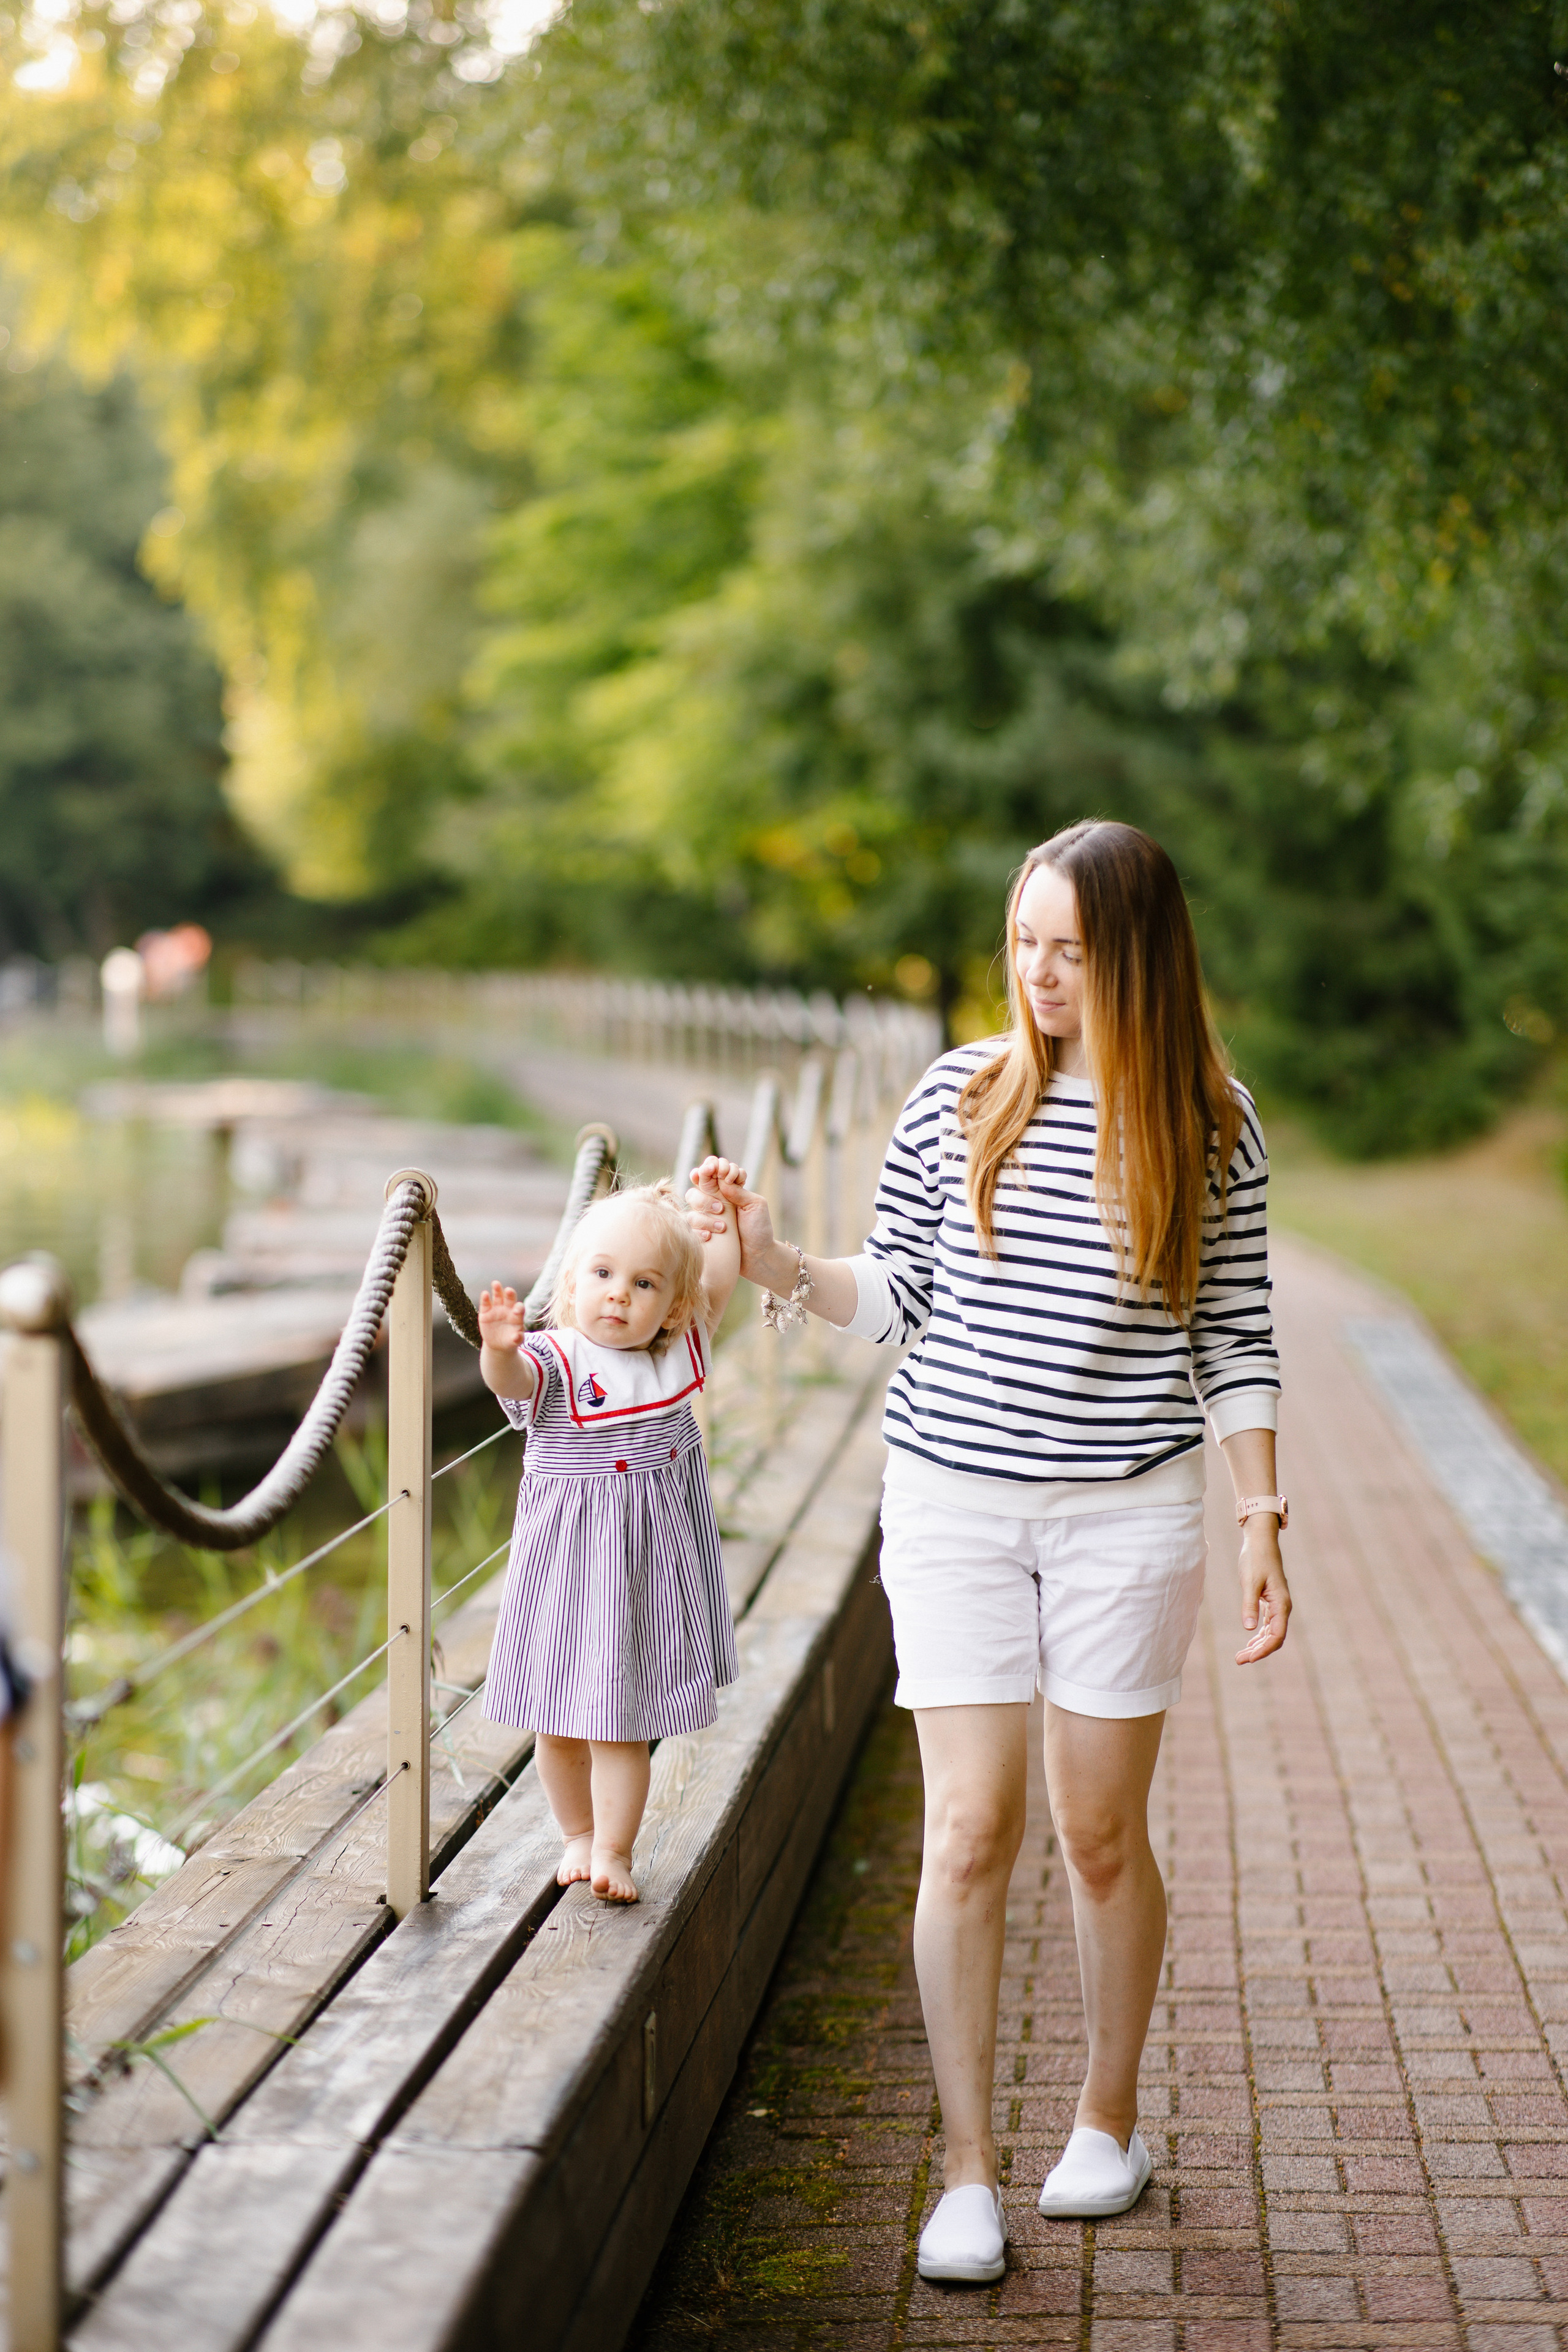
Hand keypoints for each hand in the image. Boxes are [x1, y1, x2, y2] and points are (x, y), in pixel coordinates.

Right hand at [478, 1280, 526, 1350]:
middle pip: (510, 1298)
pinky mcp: (486, 1312)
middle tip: (509, 1290)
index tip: (518, 1309)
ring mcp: (496, 1309)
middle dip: (510, 1294)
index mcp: (517, 1315)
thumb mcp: (514, 1341)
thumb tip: (518, 1336)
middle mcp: (507, 1309)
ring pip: (498, 1296)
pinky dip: (485, 1298)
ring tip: (496, 1284)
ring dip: (497, 1290)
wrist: (497, 1344)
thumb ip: (517, 1339)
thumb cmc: (510, 1341)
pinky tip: (485, 1293)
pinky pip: (485, 1303)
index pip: (519, 1308)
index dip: (519, 1308)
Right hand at [687, 1158, 778, 1278]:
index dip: (708, 1167)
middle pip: (696, 1188)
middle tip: (722, 1209)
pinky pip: (689, 1227)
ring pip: (691, 1207)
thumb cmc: (759, 1229)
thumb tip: (722, 1181)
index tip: (714, 1170)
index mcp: (726, 1190)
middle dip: (707, 1197)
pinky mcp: (701, 1233)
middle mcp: (713, 1201)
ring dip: (705, 1216)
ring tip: (723, 1227)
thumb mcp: (755, 1205)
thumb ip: (739, 1191)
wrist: (758, 1257)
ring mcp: (705, 1217)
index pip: (710, 1172)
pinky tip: (711, 1237)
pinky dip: (699, 1231)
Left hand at [1235, 1522, 1290, 1664]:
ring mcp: (1277, 1605)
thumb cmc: (1256, 1559)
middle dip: (1258, 1651)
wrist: (1260, 1541)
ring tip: (1240, 1656)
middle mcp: (1282, 1607)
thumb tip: (1248, 1628)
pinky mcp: (1270, 1601)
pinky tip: (1249, 1642)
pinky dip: (1258, 1635)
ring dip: (1257, 1645)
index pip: (1277, 1635)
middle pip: (1274, 1638)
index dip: (1264, 1649)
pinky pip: (1267, 1624)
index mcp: (1281, 1604)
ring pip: (1270, 1632)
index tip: (1249, 1658)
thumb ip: (1249, 1605)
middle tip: (1239, 1660)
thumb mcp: (1250, 1582)